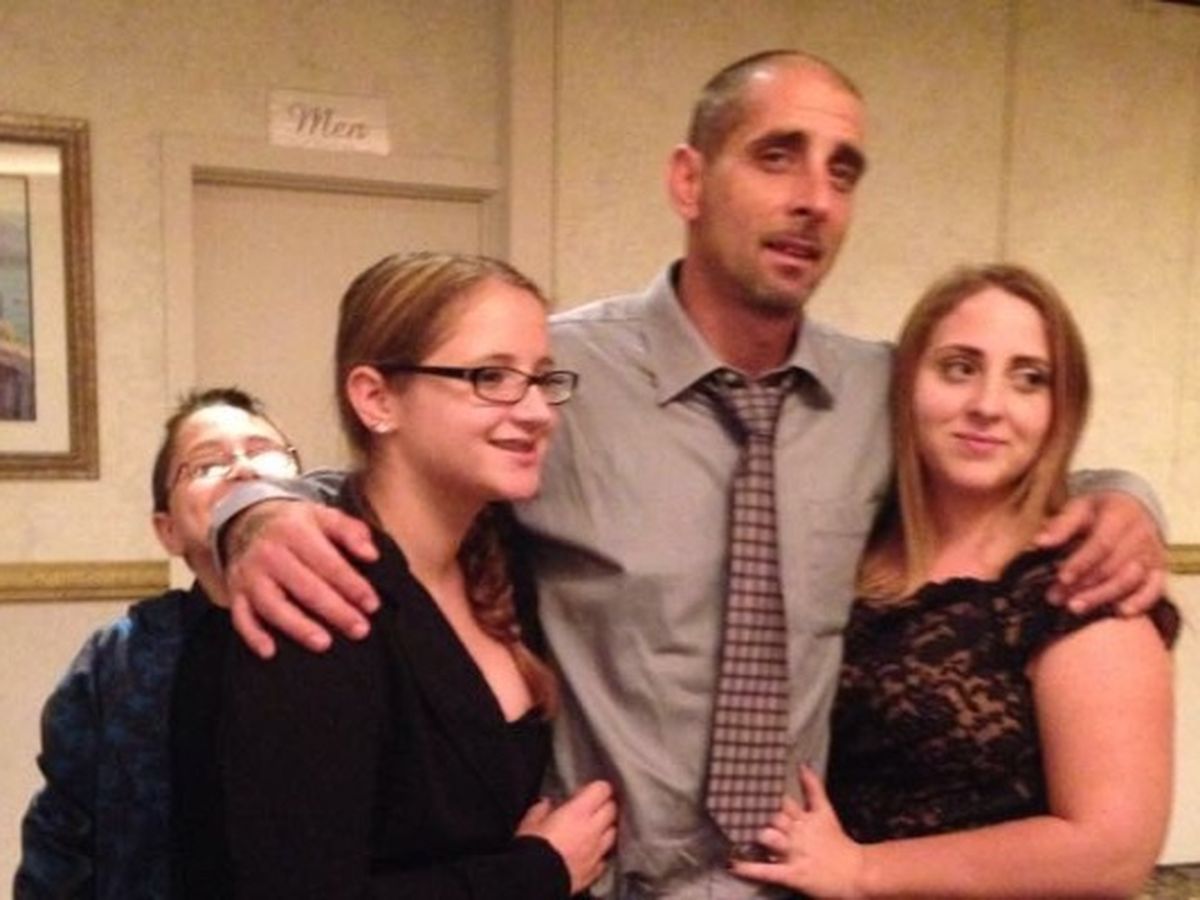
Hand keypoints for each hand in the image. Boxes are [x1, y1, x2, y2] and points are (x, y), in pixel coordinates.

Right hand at [226, 500, 379, 657]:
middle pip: (305, 587)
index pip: (328, 563)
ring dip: (298, 627)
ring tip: (324, 643)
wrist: (247, 522)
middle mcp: (270, 554)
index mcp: (295, 532)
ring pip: (273, 606)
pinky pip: (241, 617)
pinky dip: (253, 635)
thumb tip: (371, 555)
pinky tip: (270, 652)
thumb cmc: (295, 525)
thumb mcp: (324, 516)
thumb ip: (351, 531)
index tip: (372, 605)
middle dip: (335, 611)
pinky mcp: (235, 592)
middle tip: (360, 630)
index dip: (352, 585)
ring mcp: (250, 575)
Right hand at [517, 780, 616, 893]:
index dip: (597, 788)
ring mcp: (596, 851)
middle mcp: (593, 829)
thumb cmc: (531, 848)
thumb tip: (546, 804)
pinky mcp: (595, 870)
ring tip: (594, 830)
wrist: (535, 881)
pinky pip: (604, 858)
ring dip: (606, 829)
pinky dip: (600, 853)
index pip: (602, 790)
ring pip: (613, 833)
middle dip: (604, 806)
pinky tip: (590, 852)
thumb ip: (541, 810)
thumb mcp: (529, 822)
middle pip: (612, 809)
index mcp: (578, 812)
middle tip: (592, 808)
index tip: (587, 792)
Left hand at [730, 765, 864, 898]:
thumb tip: (802, 764)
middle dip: (760, 816)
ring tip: (739, 834)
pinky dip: (749, 869)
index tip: (748, 786)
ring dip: (758, 836)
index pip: (783, 801)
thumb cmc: (837, 842)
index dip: (766, 795)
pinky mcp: (793, 875)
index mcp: (805, 818)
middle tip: (739, 811)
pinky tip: (733, 865)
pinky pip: (768, 871)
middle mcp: (798, 834)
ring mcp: (795, 854)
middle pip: (774, 818)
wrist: (857, 873)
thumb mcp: (825, 812)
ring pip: (771, 838)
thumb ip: (813, 788)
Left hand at [1034, 492, 1166, 615]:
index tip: (1061, 578)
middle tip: (1056, 597)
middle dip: (1084, 585)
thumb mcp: (1079, 508)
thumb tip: (1040, 542)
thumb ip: (1062, 525)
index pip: (1101, 544)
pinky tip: (1119, 612)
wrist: (1133, 508)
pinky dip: (1140, 602)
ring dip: (1102, 597)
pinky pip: (1155, 589)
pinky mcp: (1159, 570)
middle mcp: (1141, 536)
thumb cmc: (1100, 511)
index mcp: (1121, 515)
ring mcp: (1152, 554)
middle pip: (1113, 566)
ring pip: (1130, 580)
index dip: (1081, 563)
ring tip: (1074, 607)